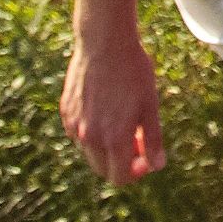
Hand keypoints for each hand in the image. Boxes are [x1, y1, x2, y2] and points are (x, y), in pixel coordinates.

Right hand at [61, 27, 165, 185]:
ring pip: (89, 151)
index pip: (119, 178)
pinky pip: (78, 133)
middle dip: (121, 161)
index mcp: (113, 139)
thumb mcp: (150, 105)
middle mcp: (89, 137)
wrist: (104, 42)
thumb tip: (157, 165)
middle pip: (103, 169)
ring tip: (122, 120)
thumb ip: (153, 140)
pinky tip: (105, 109)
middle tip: (136, 138)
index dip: (134, 173)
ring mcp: (74, 124)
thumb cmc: (133, 72)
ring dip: (106, 146)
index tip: (145, 157)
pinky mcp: (65, 111)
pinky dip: (92, 131)